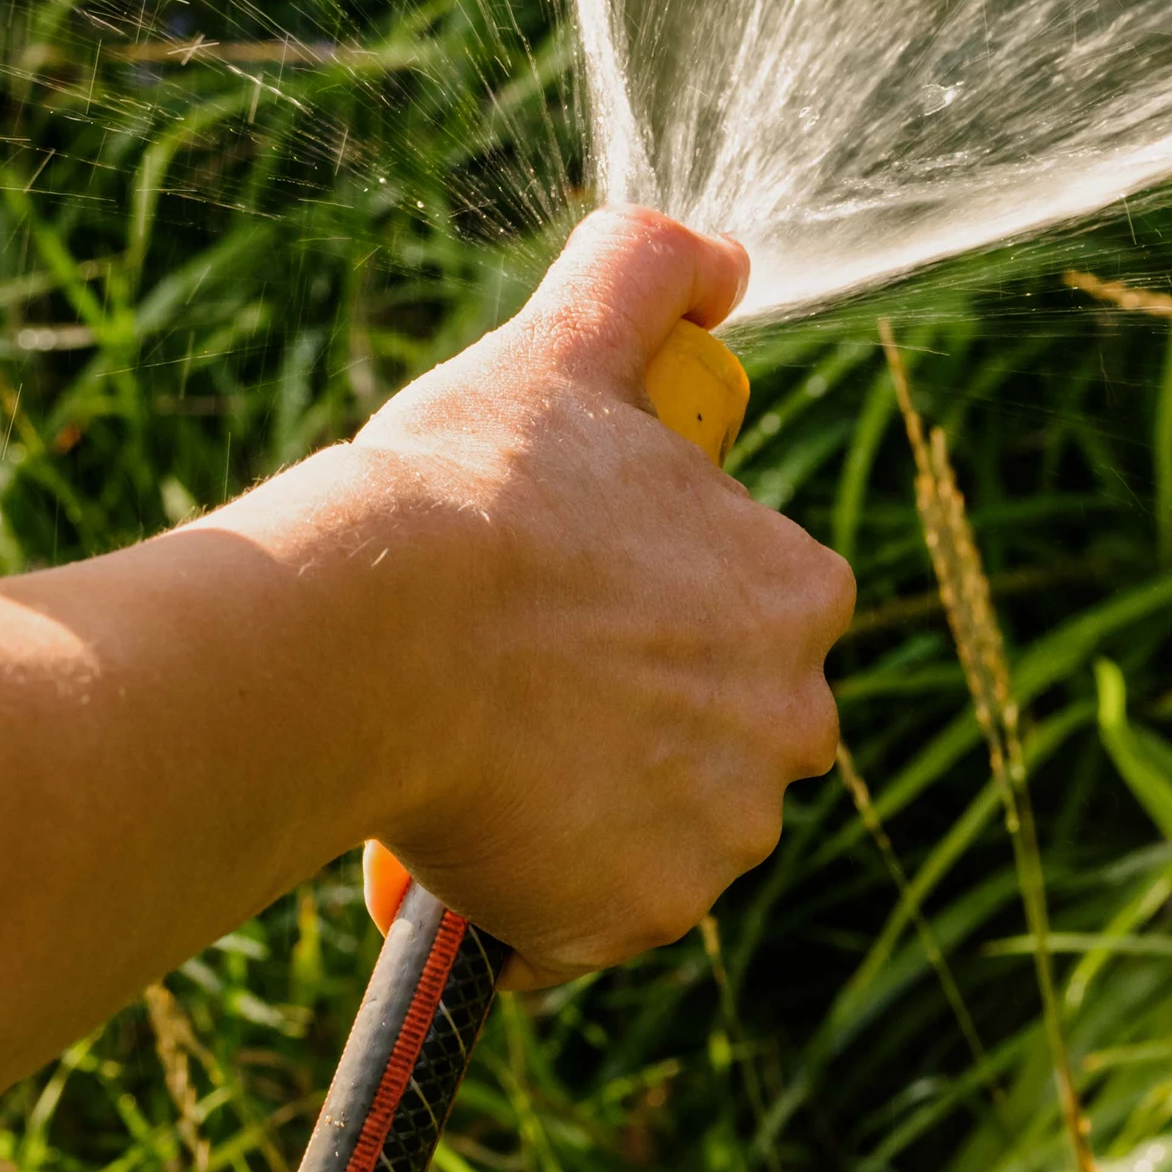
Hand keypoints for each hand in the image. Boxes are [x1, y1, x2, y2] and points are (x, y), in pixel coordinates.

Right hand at [344, 212, 850, 983]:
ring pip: (657, 822)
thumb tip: (720, 255)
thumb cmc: (472, 492)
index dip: (649, 602)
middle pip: (712, 726)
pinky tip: (468, 824)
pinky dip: (540, 889)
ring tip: (476, 743)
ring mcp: (722, 832)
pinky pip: (596, 916)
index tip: (564, 591)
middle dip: (628, 711)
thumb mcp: (564, 350)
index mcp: (796, 592)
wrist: (375, 638)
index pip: (749, 611)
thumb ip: (650, 277)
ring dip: (586, 799)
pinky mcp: (644, 916)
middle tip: (511, 671)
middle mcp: (793, 721)